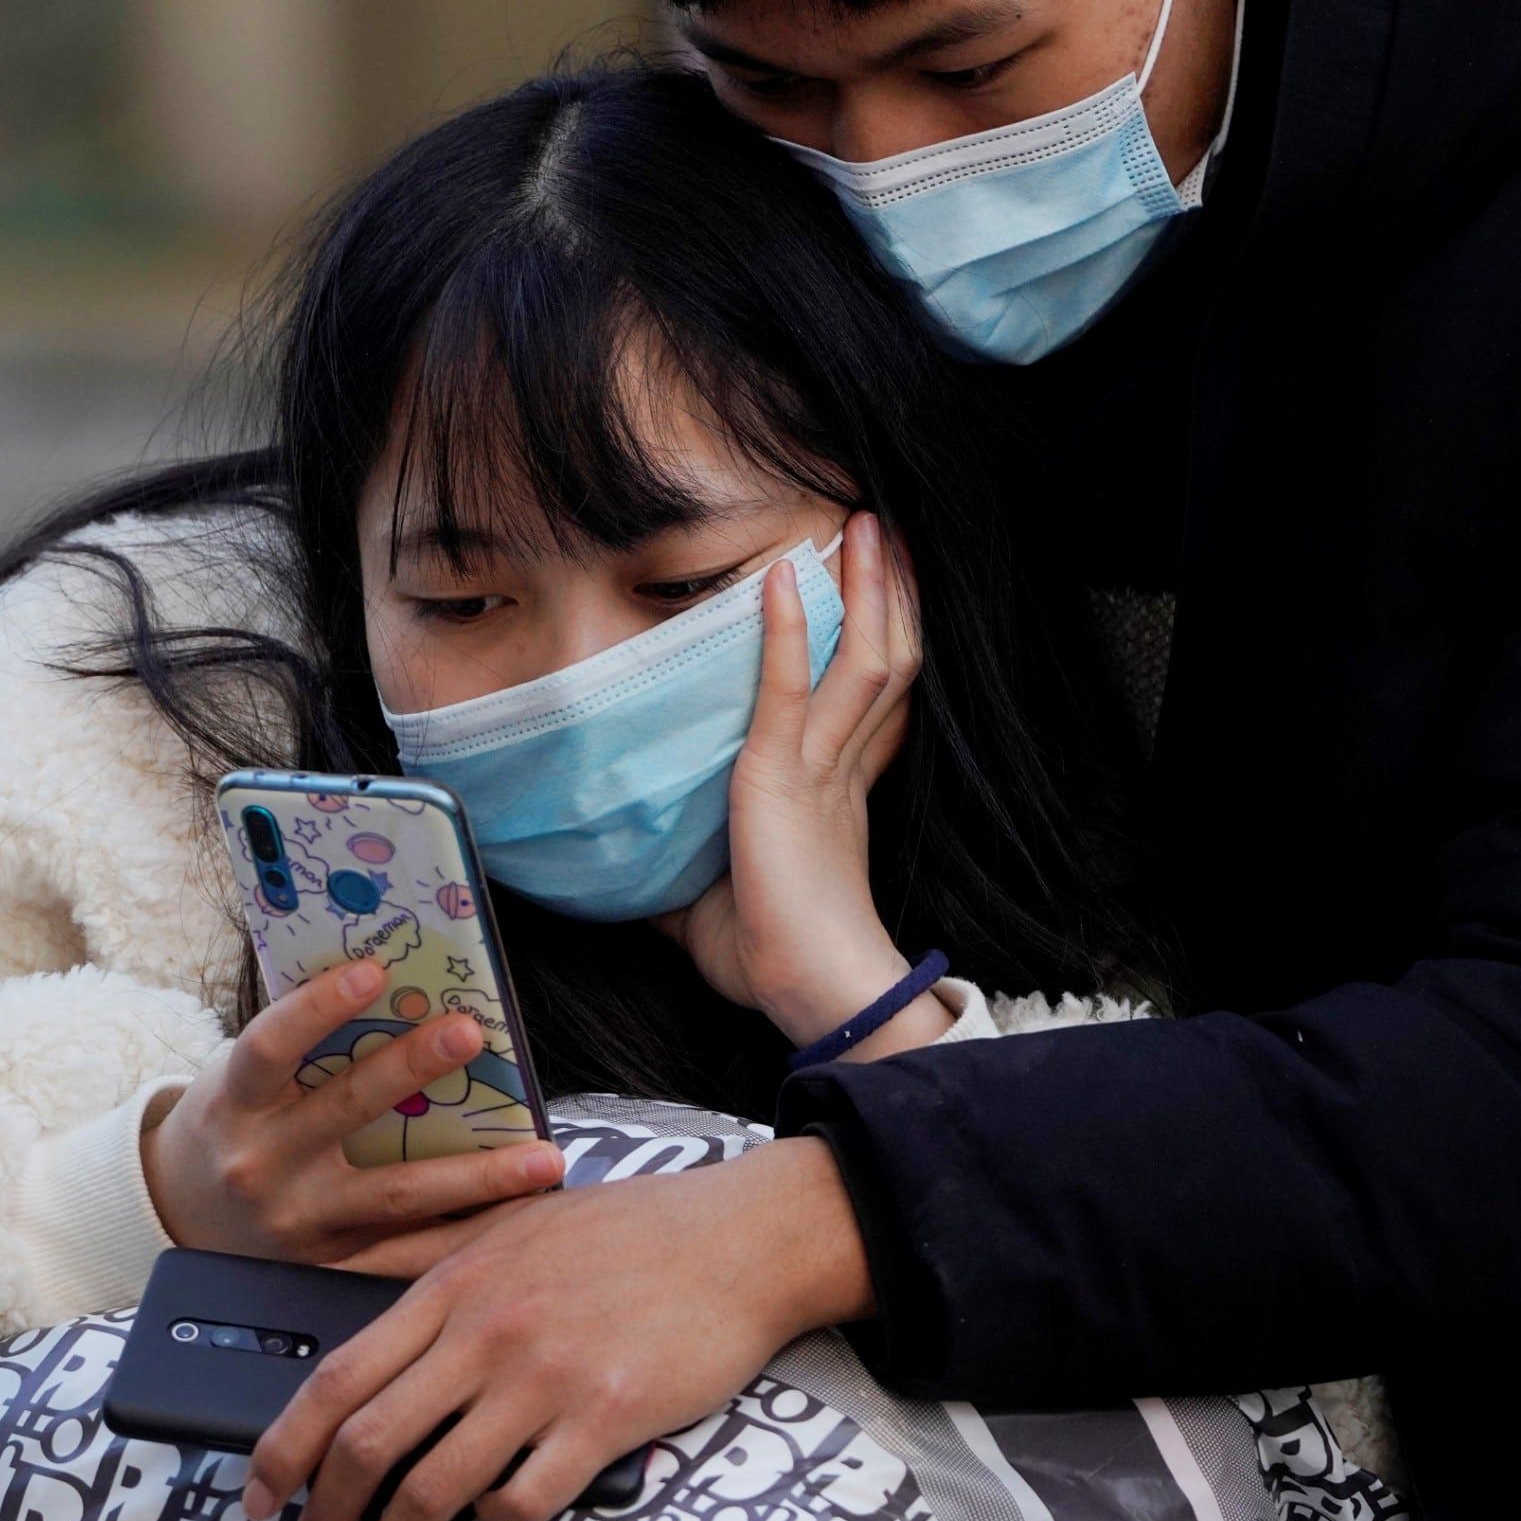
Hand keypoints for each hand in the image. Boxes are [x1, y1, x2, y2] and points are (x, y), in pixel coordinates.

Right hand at [141, 955, 565, 1272]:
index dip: (318, 1008)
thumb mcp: (243, 1078)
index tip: (373, 971)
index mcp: (235, 1102)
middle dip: (411, 1067)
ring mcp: (299, 1222)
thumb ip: (301, 1045)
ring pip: (396, 1196)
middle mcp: (263, 1164)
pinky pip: (407, 1254)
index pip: (271, 1047)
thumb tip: (394, 980)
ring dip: (477, 1176)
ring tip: (545, 1156)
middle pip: (345, 1109)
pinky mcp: (330, 1264)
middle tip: (470, 1031)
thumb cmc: (234, 1120)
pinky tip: (523, 1217)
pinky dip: (467, 1236)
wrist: (183, 1215)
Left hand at [246, 1139, 873, 1520]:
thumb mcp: (510, 1224)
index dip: (282, 1449)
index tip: (258, 1501)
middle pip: (368, 1445)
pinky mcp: (605, 1421)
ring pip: (434, 1489)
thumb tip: (347, 1296)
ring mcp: (543, 1380)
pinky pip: (523, 1501)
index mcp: (451, 1287)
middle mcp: (485, 1334)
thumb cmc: (625, 1234)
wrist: (736, 1241)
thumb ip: (431, 1262)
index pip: (337, 1378)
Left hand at [658, 514, 921, 1042]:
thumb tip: (630, 878)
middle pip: (882, 662)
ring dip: (865, 588)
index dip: (880, 644)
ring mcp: (821, 770)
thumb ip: (684, 878)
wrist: (816, 995)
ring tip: (866, 526)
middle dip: (890, 594)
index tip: (885, 595)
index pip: (871, 706)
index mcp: (836, 796)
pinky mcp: (785, 777)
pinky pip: (791, 688)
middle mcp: (840, 770)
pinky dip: (786, 630)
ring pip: (863, 659)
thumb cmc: (774, 962)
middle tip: (886, 533)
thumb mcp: (715, 908)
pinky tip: (781, 576)